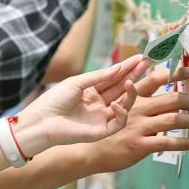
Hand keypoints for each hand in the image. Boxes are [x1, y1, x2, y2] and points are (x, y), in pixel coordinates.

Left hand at [12, 56, 147, 157]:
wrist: (41, 121)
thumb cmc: (54, 100)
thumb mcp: (76, 83)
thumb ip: (98, 76)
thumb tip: (118, 67)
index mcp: (92, 91)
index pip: (114, 77)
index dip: (127, 68)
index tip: (140, 57)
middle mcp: (99, 103)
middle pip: (122, 88)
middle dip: (134, 75)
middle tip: (147, 63)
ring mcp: (101, 117)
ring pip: (124, 104)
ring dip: (130, 93)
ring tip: (131, 81)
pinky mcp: (101, 131)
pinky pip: (118, 122)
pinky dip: (121, 113)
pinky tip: (117, 104)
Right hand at [85, 63, 188, 172]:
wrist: (90, 151)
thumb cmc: (107, 128)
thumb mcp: (119, 107)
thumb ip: (137, 98)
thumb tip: (159, 90)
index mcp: (133, 96)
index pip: (157, 78)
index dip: (176, 73)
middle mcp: (138, 108)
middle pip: (172, 99)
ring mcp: (139, 126)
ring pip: (174, 119)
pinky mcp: (139, 145)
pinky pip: (167, 142)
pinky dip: (183, 142)